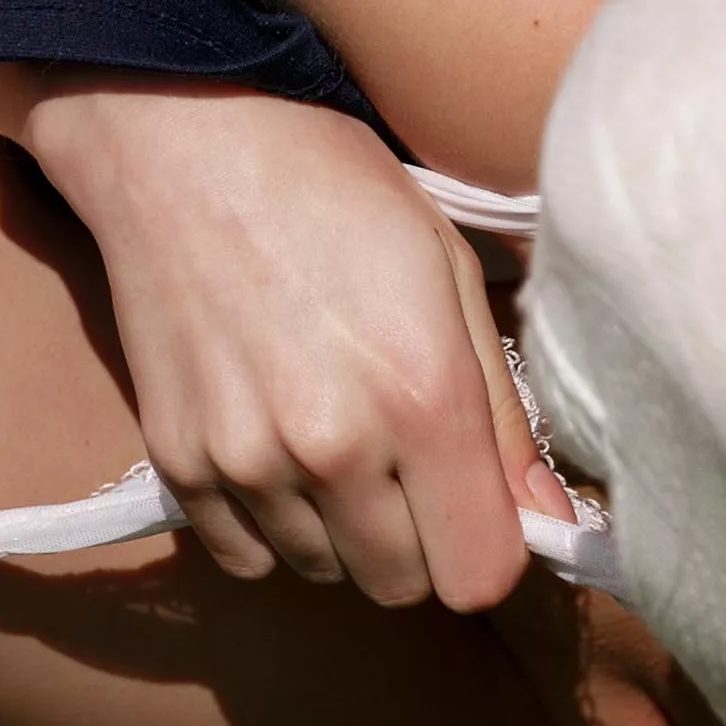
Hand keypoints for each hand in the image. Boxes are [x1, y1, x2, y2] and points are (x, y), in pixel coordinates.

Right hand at [20, 73, 565, 613]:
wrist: (183, 139)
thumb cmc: (333, 189)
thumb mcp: (448, 275)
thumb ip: (503, 417)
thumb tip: (546, 523)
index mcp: (422, 397)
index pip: (479, 578)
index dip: (490, 549)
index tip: (478, 502)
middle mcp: (332, 447)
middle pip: (402, 586)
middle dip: (419, 542)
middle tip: (404, 462)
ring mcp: (245, 462)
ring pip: (324, 573)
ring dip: (341, 530)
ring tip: (329, 433)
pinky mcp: (180, 462)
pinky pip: (247, 558)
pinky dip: (270, 527)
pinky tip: (273, 447)